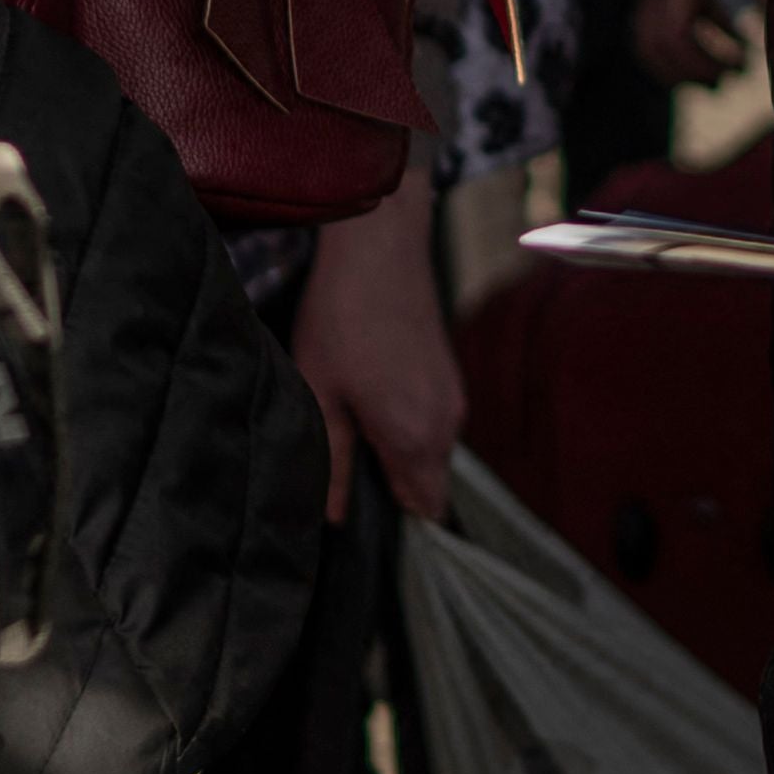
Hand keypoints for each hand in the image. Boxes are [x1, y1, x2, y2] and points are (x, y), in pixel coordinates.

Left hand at [291, 174, 463, 521]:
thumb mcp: (321, 395)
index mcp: (415, 438)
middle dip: (393, 490)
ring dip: (398, 454)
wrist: (379, 248)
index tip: (362, 520)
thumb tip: (332, 517)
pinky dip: (406, 426)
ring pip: (429, 451)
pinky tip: (368, 401)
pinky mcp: (448, 373)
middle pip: (428, 483)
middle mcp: (446, 423)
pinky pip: (432, 421)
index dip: (397, 524)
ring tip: (350, 433)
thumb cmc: (342, 319)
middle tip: (344, 476)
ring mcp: (452, 396)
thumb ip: (333, 462)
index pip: (426, 510)